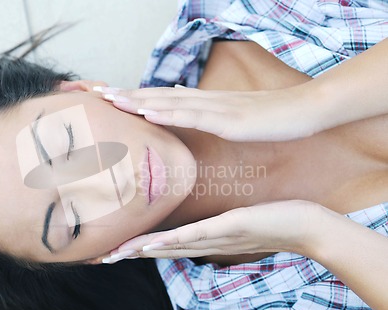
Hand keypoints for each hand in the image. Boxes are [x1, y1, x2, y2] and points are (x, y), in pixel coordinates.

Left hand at [94, 85, 326, 141]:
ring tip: (112, 100)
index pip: (163, 98)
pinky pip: (194, 116)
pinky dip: (169, 114)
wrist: (305, 110)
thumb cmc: (270, 117)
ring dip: (139, 101)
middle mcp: (206, 102)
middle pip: (160, 96)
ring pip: (171, 103)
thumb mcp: (233, 117)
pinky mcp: (230, 120)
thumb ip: (208, 114)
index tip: (110, 99)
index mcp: (205, 103)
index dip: (136, 98)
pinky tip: (149, 112)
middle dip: (128, 96)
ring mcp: (217, 109)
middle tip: (98, 94)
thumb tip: (187, 108)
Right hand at [102, 200, 344, 262]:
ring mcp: (216, 238)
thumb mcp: (235, 218)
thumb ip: (213, 220)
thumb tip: (198, 215)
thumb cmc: (270, 219)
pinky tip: (154, 243)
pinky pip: (197, 236)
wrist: (304, 226)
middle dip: (130, 253)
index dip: (135, 246)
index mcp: (205, 239)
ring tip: (116, 252)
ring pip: (172, 246)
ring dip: (142, 250)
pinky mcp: (230, 228)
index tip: (111, 246)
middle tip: (101, 256)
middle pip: (161, 251)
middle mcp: (205, 244)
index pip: (164, 245)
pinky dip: (173, 242)